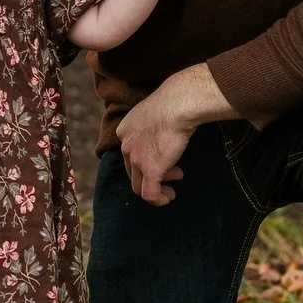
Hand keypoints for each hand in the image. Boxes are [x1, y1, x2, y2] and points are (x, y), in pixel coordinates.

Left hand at [114, 64, 235, 205]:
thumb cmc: (174, 102)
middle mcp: (125, 145)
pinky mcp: (150, 170)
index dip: (148, 159)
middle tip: (175, 173)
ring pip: (138, 186)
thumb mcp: (156, 113)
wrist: (177, 104)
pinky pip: (148, 194)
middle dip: (154, 174)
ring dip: (157, 188)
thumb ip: (154, 126)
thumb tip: (167, 133)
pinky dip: (158, 200)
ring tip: (172, 189)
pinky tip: (168, 198)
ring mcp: (135, 158)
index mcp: (125, 130)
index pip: (131, 153)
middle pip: (133, 170)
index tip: (166, 159)